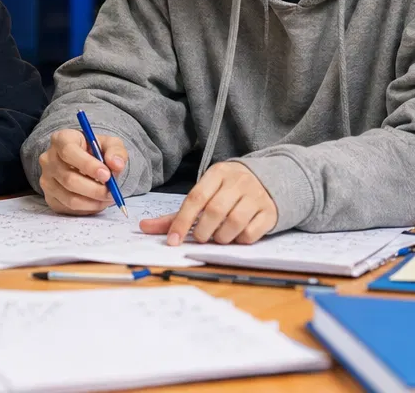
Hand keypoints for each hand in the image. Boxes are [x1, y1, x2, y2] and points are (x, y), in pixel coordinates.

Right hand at [37, 129, 127, 214]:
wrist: (85, 163)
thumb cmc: (95, 151)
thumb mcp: (110, 144)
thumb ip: (116, 152)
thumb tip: (117, 164)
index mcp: (61, 139)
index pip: (69, 152)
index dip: (88, 165)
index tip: (106, 175)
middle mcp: (49, 159)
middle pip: (69, 179)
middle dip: (95, 189)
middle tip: (112, 192)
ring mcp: (47, 180)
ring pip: (69, 198)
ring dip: (93, 201)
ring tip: (108, 197)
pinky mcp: (50, 198)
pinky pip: (69, 208)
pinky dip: (88, 208)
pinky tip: (98, 201)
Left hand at [141, 162, 275, 245]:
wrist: (270, 180)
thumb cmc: (228, 191)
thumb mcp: (205, 194)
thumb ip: (177, 213)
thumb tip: (144, 227)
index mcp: (218, 173)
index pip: (195, 198)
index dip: (182, 221)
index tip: (173, 240)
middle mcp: (238, 182)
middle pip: (215, 211)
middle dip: (203, 231)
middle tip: (200, 238)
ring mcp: (257, 195)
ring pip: (234, 222)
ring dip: (221, 237)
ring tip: (218, 237)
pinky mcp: (270, 211)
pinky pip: (252, 232)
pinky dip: (240, 240)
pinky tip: (236, 236)